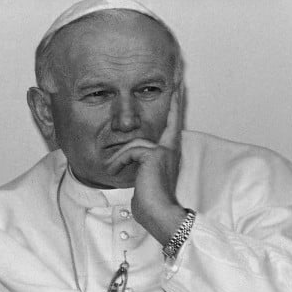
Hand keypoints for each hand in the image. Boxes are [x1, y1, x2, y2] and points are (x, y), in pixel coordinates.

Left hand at [104, 92, 184, 243]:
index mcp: (169, 154)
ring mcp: (164, 151)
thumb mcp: (143, 181)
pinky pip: (129, 152)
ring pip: (135, 143)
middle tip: (180, 76)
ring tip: (111, 171)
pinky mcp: (153, 155)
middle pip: (171, 119)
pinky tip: (114, 173)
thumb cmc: (150, 202)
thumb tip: (124, 165)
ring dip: (118, 158)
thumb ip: (139, 166)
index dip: (177, 106)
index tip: (180, 86)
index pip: (173, 125)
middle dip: (176, 99)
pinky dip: (118, 163)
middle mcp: (170, 149)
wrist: (160, 215)